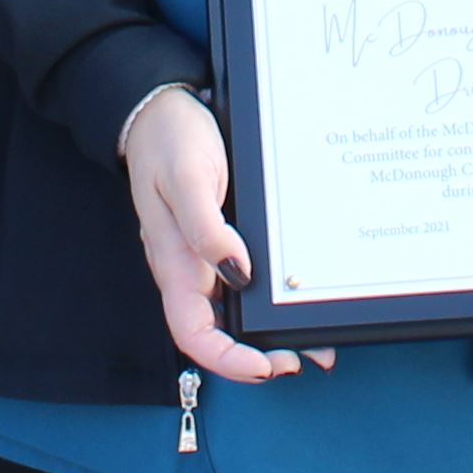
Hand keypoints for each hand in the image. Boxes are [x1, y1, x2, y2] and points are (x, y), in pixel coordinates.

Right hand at [120, 87, 324, 384]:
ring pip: (235, 311)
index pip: (194, 334)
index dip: (228, 359)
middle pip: (219, 333)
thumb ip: (206, 228)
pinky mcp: (220, 239)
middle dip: (259, 356)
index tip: (267, 365)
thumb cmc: (167, 140)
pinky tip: (294, 296)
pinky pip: (243, 280)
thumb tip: (237, 271)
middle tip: (302, 356)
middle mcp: (190, 268)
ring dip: (269, 331)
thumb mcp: (187, 178)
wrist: (161, 107)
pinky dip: (268, 297)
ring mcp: (204, 256)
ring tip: (311, 341)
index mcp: (174, 263)